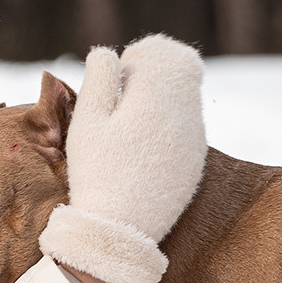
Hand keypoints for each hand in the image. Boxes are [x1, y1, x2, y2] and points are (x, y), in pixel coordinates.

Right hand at [39, 34, 205, 282]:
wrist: (119, 230)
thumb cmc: (96, 173)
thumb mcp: (87, 123)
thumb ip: (99, 80)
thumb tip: (107, 53)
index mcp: (159, 99)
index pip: (168, 52)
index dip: (145, 52)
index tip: (124, 68)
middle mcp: (186, 115)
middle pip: (185, 69)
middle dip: (159, 69)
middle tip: (129, 87)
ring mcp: (194, 141)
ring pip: (187, 98)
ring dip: (163, 96)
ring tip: (131, 118)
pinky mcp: (194, 163)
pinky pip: (188, 127)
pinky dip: (169, 122)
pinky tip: (143, 144)